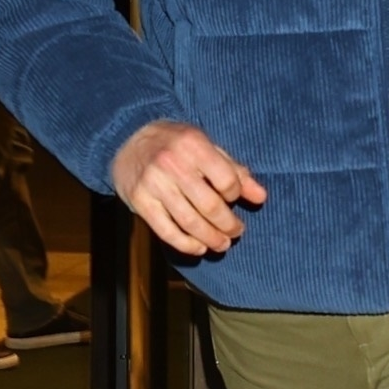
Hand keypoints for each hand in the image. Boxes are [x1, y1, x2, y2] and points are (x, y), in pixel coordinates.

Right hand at [112, 119, 266, 257]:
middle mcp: (172, 163)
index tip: (235, 199)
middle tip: (237, 231)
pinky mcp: (140, 201)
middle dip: (228, 224)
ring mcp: (153, 184)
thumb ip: (234, 170)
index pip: (226, 180)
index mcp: (193, 145)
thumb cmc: (175, 145)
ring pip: (189, 222)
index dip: (236, 194)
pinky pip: (166, 231)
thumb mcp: (206, 146)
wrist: (127, 140)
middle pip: (209, 206)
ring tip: (222, 244)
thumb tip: (260, 197)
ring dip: (211, 239)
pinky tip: (199, 248)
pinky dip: (186, 245)